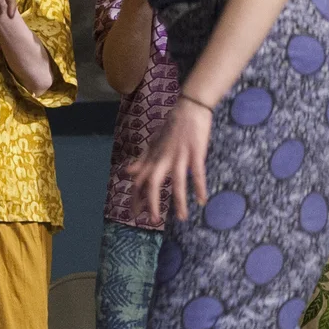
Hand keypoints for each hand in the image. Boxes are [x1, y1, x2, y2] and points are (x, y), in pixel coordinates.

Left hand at [131, 100, 208, 221]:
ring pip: (177, 182)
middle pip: (152, 183)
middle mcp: (163, 158)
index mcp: (153, 157)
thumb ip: (142, 159)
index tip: (135, 214)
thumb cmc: (172, 125)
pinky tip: (202, 200)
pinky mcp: (195, 153)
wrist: (189, 107)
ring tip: (181, 218)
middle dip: (151, 203)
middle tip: (152, 221)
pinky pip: (197, 173)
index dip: (136, 198)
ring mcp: (180, 156)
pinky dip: (199, 187)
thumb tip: (127, 172)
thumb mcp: (153, 143)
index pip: (139, 180)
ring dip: (178, 201)